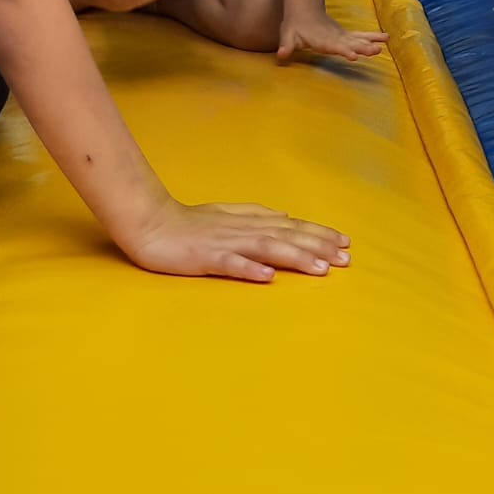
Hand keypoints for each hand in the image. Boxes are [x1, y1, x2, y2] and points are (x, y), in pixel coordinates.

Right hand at [119, 197, 351, 282]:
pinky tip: (267, 278)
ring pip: (265, 249)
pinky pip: (229, 264)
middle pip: (285, 237)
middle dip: (318, 246)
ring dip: (294, 258)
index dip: (318, 234)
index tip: (344, 243)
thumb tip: (285, 216)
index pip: (289, 227)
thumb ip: (255, 215)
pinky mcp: (204, 258)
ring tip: (320, 269)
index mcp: (247, 222)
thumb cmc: (186, 223)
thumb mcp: (226, 215)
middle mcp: (241, 230)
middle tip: (346, 258)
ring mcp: (223, 244)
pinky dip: (249, 269)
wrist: (148, 223)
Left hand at [277, 8, 387, 62]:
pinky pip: (362, 36)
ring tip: (384, 45)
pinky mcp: (345, 35)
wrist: (304, 8)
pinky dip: (373, 37)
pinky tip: (386, 39)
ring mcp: (341, 35)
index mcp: (322, 39)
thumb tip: (281, 55)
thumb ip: (285, 46)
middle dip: (363, 47)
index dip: (343, 50)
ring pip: (359, 39)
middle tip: (375, 51)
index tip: (353, 55)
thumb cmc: (294, 25)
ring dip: (371, 42)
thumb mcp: (287, 35)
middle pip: (351, 43)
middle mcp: (334, 37)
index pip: (334, 46)